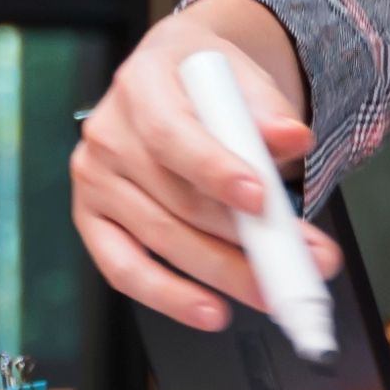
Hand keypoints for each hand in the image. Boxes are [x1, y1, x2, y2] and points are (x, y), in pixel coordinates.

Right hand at [71, 0, 336, 337]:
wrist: (179, 80)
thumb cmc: (211, 82)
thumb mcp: (244, 79)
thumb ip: (268, 112)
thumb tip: (294, 138)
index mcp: (141, 84)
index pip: (173, 134)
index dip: (216, 170)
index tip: (260, 201)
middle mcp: (107, 132)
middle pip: (174, 199)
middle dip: (243, 239)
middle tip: (298, 261)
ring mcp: (94, 179)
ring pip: (160, 238)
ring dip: (222, 273)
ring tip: (271, 290)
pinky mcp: (91, 219)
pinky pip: (123, 269)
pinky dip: (169, 296)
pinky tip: (209, 310)